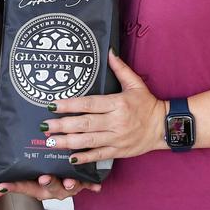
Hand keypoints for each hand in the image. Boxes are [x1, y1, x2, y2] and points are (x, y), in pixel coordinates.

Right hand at [0, 175, 100, 201]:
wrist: (69, 179)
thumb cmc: (46, 177)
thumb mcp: (26, 180)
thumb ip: (6, 186)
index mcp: (37, 188)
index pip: (22, 187)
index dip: (13, 186)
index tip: (5, 183)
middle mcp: (53, 188)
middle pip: (48, 187)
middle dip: (47, 183)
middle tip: (44, 177)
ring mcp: (68, 186)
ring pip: (68, 186)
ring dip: (69, 184)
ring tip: (69, 180)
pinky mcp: (82, 182)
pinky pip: (88, 184)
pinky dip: (92, 185)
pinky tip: (96, 186)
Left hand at [40, 52, 165, 164]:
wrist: (164, 126)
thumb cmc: (148, 104)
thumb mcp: (136, 84)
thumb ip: (120, 69)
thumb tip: (109, 51)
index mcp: (118, 103)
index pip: (89, 104)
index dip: (70, 105)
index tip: (53, 105)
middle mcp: (115, 122)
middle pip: (85, 124)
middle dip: (63, 125)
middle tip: (45, 126)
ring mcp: (116, 138)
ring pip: (88, 141)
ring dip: (68, 142)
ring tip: (51, 141)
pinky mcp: (118, 151)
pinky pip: (99, 155)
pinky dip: (84, 158)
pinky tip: (70, 159)